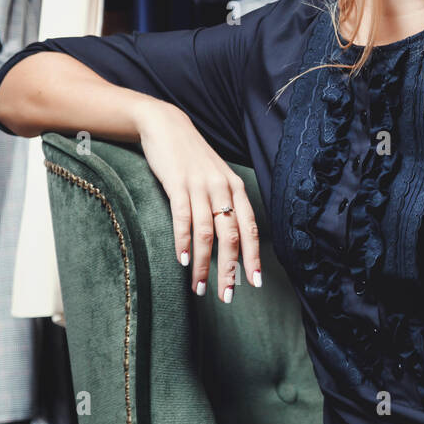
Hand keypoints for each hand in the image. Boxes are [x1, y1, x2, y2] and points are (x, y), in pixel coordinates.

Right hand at [135, 100, 262, 302]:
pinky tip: (183, 261)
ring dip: (205, 264)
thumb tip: (230, 240)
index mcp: (236, 189)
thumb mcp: (216, 179)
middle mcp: (223, 188)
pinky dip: (184, 241)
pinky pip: (183, 217)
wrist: (168, 127)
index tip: (255, 283)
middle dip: (230, 269)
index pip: (250, 229)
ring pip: (208, 232)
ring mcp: (201, 186)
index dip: (254, 257)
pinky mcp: (178, 184)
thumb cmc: (192, 159)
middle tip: (227, 295)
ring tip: (200, 288)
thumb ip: (224, 204)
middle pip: (232, 236)